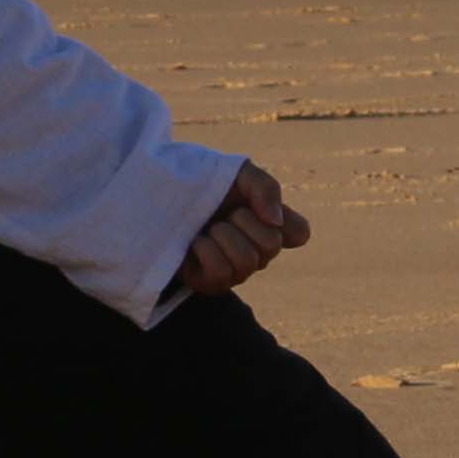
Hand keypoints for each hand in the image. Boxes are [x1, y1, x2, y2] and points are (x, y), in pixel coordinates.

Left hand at [170, 163, 310, 300]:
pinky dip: (205, 250)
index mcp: (270, 226)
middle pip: (272, 244)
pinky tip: (195, 243)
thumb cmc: (203, 185)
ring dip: (221, 235)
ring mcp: (236, 271)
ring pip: (247, 261)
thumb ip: (265, 188)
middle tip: (222, 214)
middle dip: (242, 220)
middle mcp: (258, 252)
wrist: (159, 196)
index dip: (283, 219)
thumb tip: (274, 221)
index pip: (299, 233)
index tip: (252, 204)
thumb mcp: (238, 174)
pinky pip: (221, 272)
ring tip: (207, 228)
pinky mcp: (211, 283)